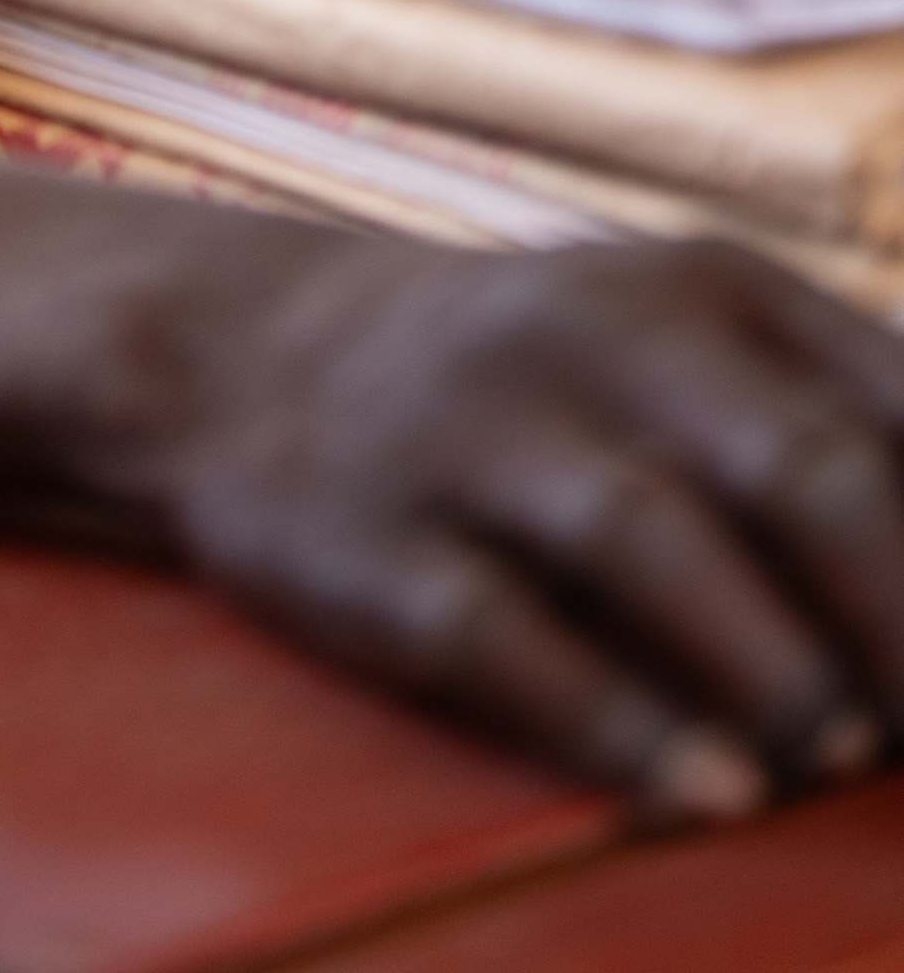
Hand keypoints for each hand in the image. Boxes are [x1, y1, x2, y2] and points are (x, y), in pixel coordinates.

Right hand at [109, 220, 903, 812]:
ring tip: (829, 761)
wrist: (240, 345)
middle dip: (899, 622)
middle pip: (796, 470)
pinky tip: (704, 793)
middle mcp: (589, 333)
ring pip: (650, 541)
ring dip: (774, 672)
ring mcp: (469, 430)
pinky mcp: (370, 539)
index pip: (891, 411)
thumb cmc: (532, 373)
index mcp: (705, 285)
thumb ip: (837, 421)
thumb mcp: (686, 336)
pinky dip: (619, 725)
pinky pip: (503, 637)